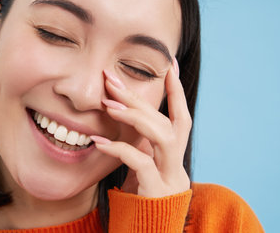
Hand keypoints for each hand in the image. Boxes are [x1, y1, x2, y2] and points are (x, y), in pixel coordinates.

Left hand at [90, 59, 191, 197]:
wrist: (148, 231)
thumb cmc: (141, 197)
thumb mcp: (143, 167)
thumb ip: (141, 144)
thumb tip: (125, 115)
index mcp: (173, 155)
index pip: (180, 116)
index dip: (176, 91)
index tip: (170, 64)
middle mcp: (176, 163)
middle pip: (165, 120)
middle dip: (139, 97)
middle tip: (110, 78)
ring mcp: (169, 177)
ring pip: (162, 136)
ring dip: (135, 116)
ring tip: (107, 103)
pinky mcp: (155, 191)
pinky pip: (140, 163)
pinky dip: (119, 148)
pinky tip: (98, 141)